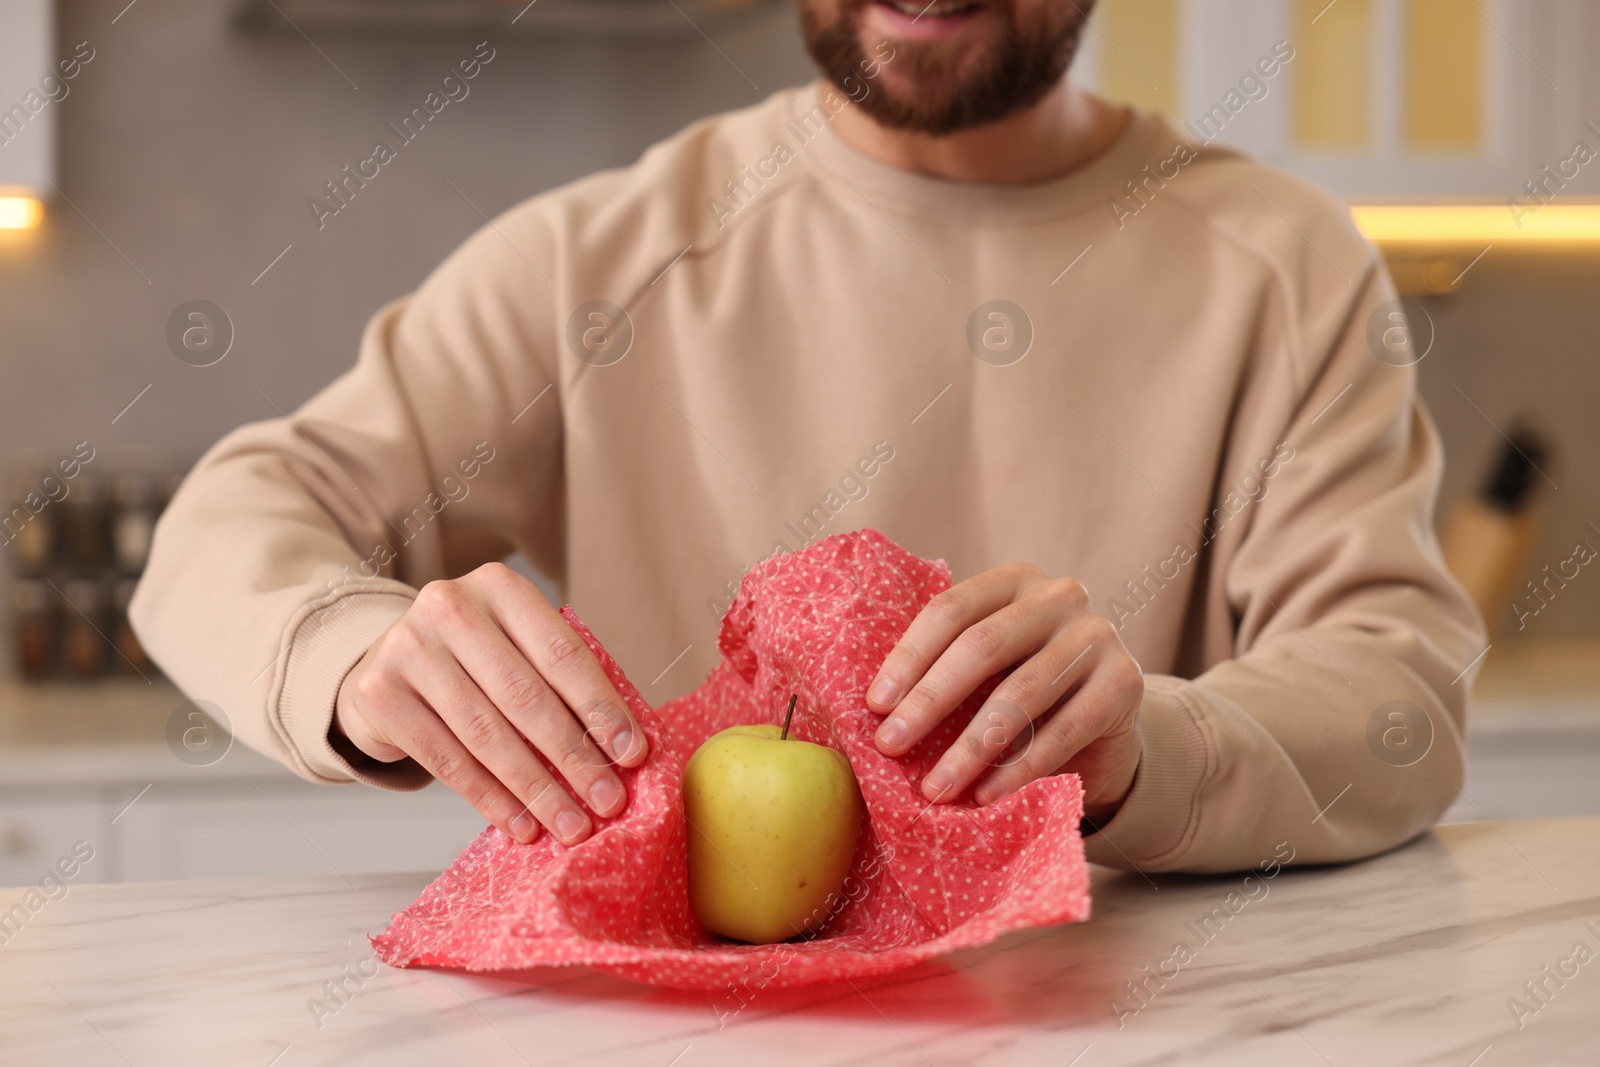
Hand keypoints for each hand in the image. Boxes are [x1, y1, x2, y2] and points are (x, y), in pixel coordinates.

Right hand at [333, 562, 647, 845]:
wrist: (387, 663)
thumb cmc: (475, 660)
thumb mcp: (517, 648)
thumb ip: (563, 682)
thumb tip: (625, 749)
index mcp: (500, 587)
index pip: (562, 652)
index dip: (600, 706)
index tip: (632, 754)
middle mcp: (450, 607)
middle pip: (525, 696)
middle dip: (573, 756)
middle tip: (608, 801)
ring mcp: (407, 648)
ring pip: (486, 733)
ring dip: (536, 788)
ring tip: (571, 825)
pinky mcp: (379, 694)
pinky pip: (447, 759)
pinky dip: (491, 798)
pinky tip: (520, 824)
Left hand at [866, 563, 1142, 822]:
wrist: (1107, 719)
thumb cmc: (1025, 687)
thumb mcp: (988, 665)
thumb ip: (946, 668)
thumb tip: (877, 712)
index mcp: (1014, 580)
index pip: (951, 610)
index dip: (909, 657)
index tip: (875, 706)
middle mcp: (1059, 597)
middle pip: (982, 646)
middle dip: (929, 701)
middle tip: (891, 745)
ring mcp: (1097, 636)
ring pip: (1020, 693)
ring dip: (970, 747)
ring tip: (935, 787)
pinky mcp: (1126, 682)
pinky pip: (1064, 730)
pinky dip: (1019, 768)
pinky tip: (986, 795)